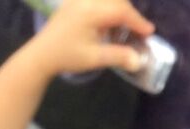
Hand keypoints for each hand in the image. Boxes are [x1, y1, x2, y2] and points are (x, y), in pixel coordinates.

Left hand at [31, 0, 154, 76]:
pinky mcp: (74, 1)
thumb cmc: (66, 57)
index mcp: (92, 11)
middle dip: (129, 16)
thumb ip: (117, 57)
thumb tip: (139, 61)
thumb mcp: (93, 59)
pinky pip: (97, 1)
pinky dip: (107, 8)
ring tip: (120, 31)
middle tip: (135, 33)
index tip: (149, 32)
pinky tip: (105, 25)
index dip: (138, 21)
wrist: (40, 55)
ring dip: (118, 11)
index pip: (122, 11)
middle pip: (117, 2)